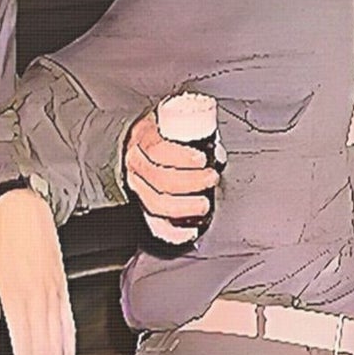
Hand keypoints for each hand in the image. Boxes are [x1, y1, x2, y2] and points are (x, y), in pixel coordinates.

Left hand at [0, 187, 76, 354]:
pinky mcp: (63, 289)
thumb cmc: (1, 241)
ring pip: (57, 343)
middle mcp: (37, 301)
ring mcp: (54, 296)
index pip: (22, 351)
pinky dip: (69, 348)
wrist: (25, 209)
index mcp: (14, 300)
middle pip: (41, 353)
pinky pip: (69, 325)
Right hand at [123, 110, 219, 244]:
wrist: (146, 141)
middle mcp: (136, 163)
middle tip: (210, 177)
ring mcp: (137, 186)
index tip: (201, 159)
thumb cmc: (165, 131)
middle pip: (159, 178)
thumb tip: (217, 149)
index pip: (157, 149)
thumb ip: (194, 129)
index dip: (181, 157)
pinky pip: (153, 224)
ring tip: (203, 203)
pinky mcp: (143, 205)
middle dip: (190, 181)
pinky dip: (172, 232)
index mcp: (143, 138)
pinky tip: (189, 232)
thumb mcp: (174, 121)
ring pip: (155, 202)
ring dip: (184, 206)